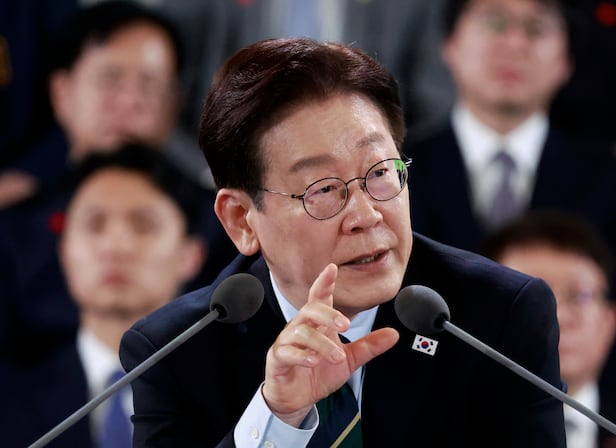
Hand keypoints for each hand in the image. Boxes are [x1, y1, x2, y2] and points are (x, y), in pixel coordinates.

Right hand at [262, 263, 398, 426]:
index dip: (324, 282)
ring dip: (321, 343)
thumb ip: (368, 346)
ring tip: (336, 356)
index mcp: (317, 323)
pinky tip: (313, 361)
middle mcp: (301, 328)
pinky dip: (301, 355)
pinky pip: (286, 351)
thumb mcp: (349, 360)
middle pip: (310, 309)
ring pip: (301, 332)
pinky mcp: (278, 358)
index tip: (332, 268)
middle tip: (346, 326)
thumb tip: (394, 334)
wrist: (297, 398)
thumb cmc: (318, 373)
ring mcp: (287, 342)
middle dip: (328, 314)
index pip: (319, 297)